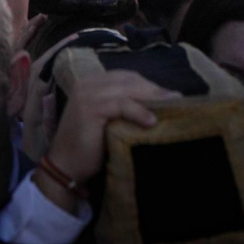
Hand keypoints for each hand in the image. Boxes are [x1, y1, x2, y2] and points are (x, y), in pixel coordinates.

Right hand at [38, 70, 180, 209]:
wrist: (66, 165)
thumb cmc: (90, 146)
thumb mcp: (108, 120)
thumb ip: (123, 106)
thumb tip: (158, 101)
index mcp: (92, 82)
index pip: (126, 77)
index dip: (149, 85)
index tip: (170, 95)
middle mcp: (88, 83)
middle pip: (129, 80)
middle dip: (154, 89)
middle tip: (177, 98)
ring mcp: (88, 94)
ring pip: (127, 90)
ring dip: (152, 97)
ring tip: (172, 106)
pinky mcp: (91, 108)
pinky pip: (122, 105)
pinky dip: (139, 112)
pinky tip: (152, 121)